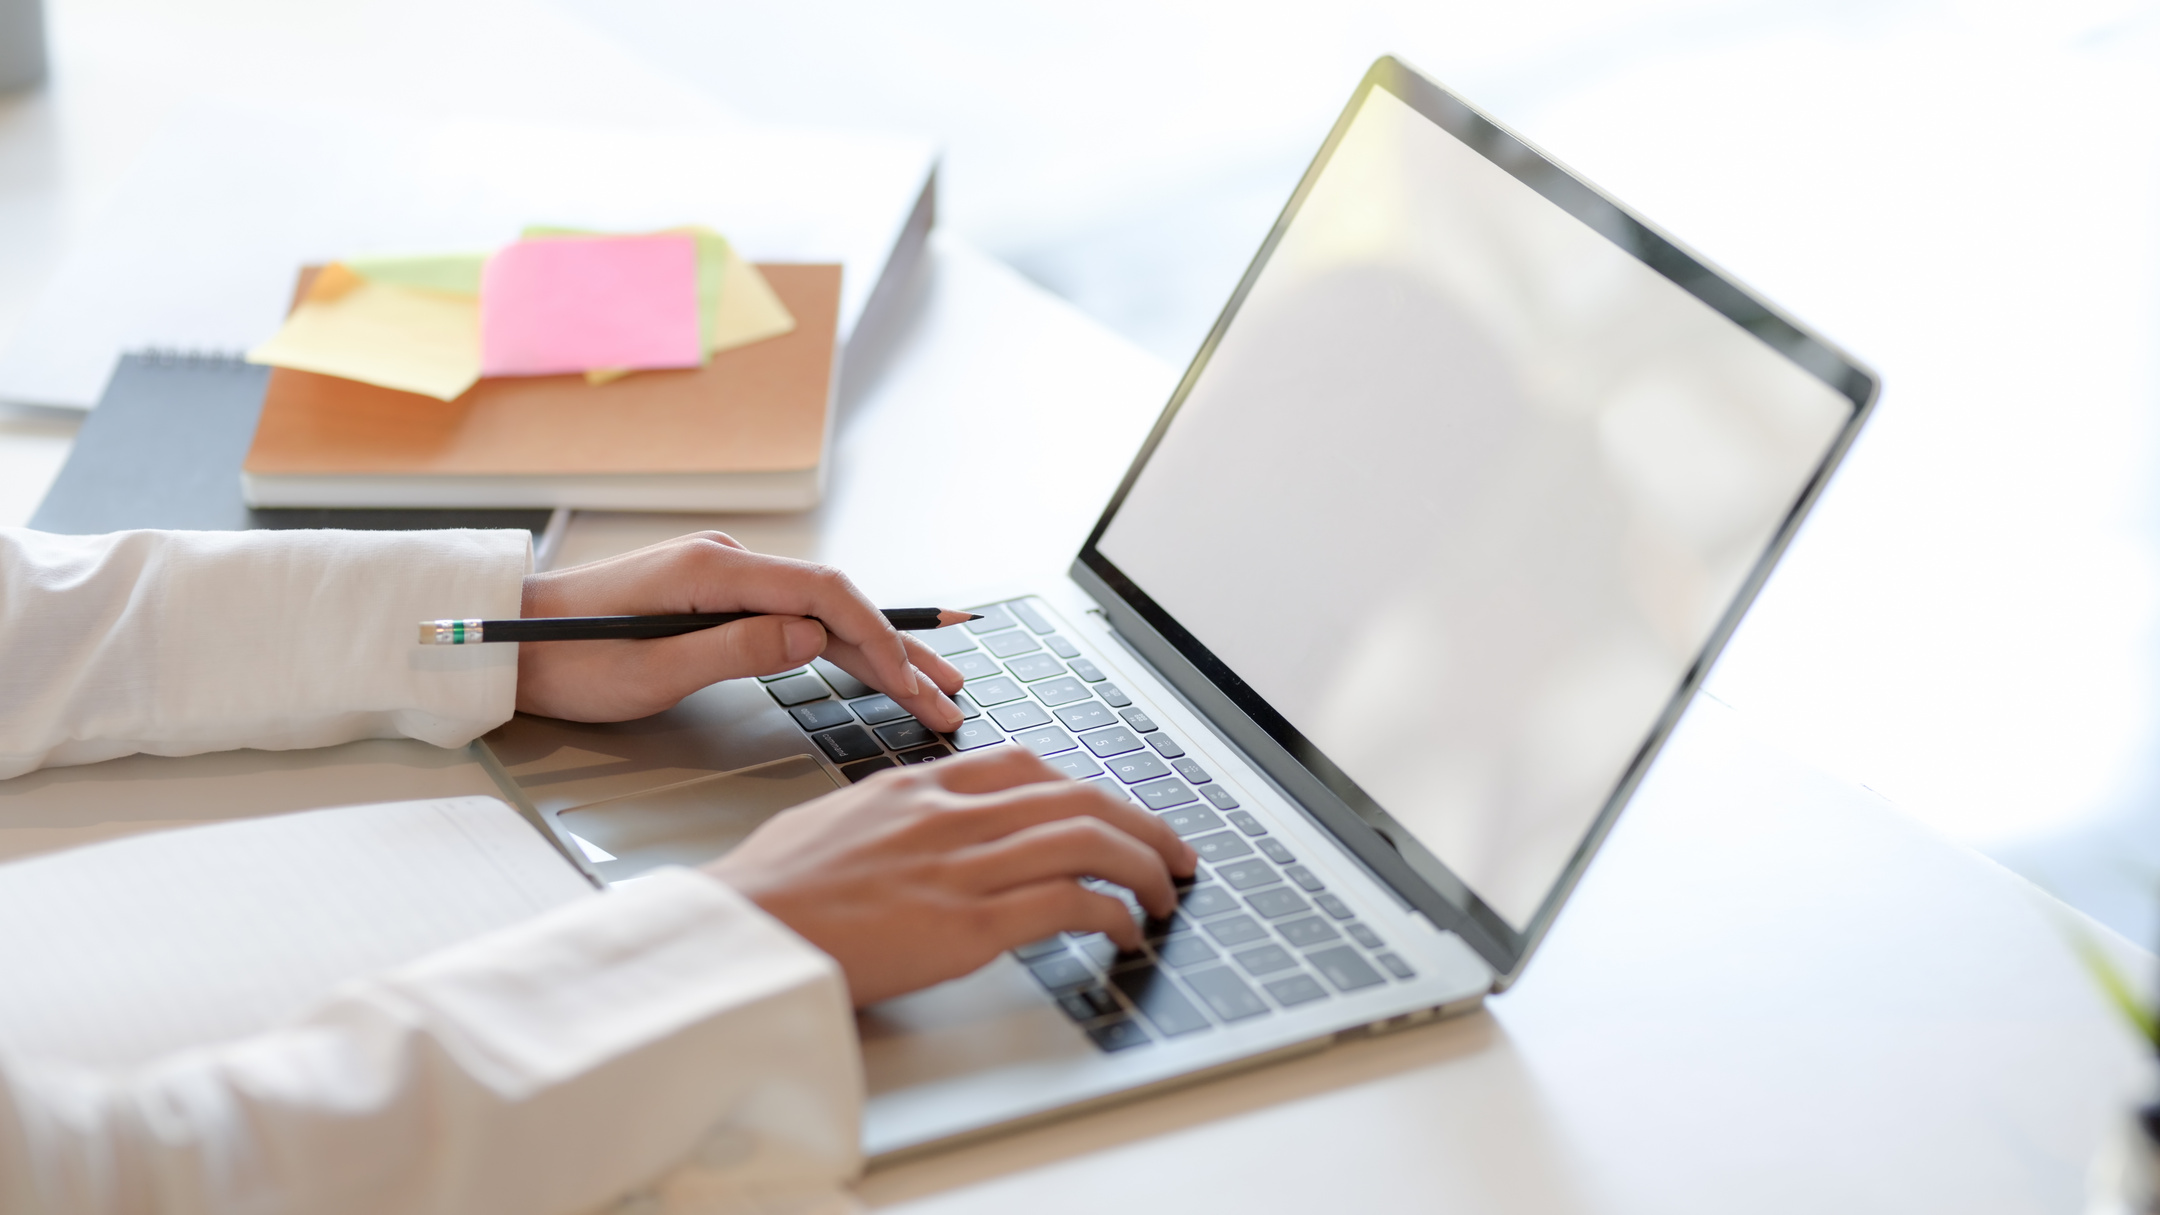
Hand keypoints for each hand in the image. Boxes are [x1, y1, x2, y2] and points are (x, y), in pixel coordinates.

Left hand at [515, 532, 964, 726]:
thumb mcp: (649, 671)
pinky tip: (875, 669)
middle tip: (951, 698)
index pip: (825, 595)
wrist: (507, 644)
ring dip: (878, 653)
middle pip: (835, 602)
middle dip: (898, 652)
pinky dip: (840, 648)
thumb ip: (735, 650)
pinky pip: (794, 618)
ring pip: (821, 613)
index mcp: (714, 571)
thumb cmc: (566, 663)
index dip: (879, 642)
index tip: (914, 687)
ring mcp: (724, 577)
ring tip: (932, 689)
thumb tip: (812, 638)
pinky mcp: (716, 597)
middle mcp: (727, 561)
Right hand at [705, 748, 1197, 1005]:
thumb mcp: (831, 823)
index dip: (1084, 787)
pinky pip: (1068, 903)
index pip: (1025, 764)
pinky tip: (1124, 931)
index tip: (1110, 811)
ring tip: (1165, 893)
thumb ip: (888, 818)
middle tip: (1173, 852)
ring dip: (1144, 866)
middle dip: (1141, 823)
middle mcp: (947, 813)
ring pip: (1088, 839)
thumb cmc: (767, 894)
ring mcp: (960, 865)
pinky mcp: (967, 923)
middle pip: (1076, 795)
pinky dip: (1112, 913)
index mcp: (915, 785)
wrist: (737, 936)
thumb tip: (911, 833)